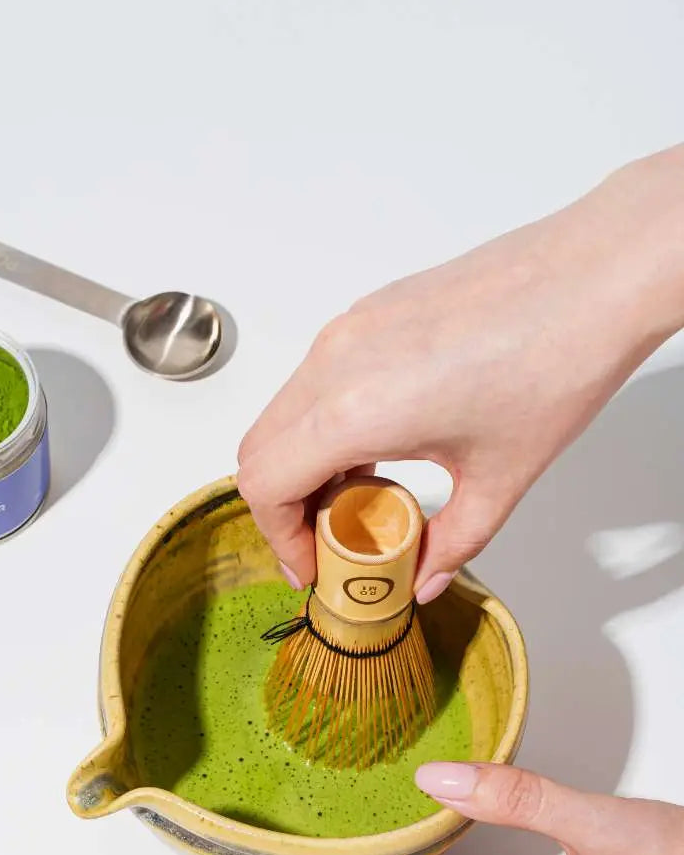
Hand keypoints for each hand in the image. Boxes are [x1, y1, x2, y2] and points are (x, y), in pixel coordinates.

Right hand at [238, 146, 683, 598]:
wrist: (595, 275)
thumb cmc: (557, 360)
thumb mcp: (501, 479)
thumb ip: (450, 542)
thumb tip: (423, 579)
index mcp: (356, 411)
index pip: (266, 486)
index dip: (279, 538)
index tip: (313, 565)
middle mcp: (334, 364)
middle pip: (258, 453)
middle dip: (284, 508)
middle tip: (329, 542)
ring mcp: (346, 331)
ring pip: (283, 416)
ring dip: (304, 466)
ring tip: (360, 499)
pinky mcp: (366, 314)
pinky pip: (313, 382)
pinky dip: (323, 427)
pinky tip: (379, 450)